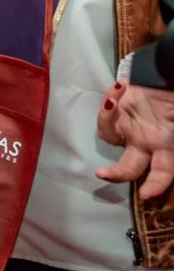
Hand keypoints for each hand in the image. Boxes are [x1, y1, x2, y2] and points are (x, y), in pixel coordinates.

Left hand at [97, 81, 173, 198]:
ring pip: (109, 137)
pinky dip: (111, 99)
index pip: (162, 173)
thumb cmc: (172, 100)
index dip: (155, 185)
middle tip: (103, 174)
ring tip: (114, 99)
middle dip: (118, 174)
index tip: (146, 194)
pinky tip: (122, 86)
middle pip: (130, 167)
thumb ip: (171, 134)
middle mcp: (146, 143)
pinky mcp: (116, 113)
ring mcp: (129, 129)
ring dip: (107, 118)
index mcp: (166, 148)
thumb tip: (166, 154)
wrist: (164, 76)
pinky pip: (106, 114)